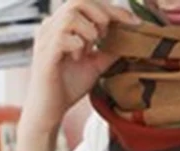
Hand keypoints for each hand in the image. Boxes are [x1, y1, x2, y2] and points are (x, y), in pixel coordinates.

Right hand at [20, 0, 137, 135]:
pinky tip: (77, 58)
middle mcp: (51, 25)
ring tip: (88, 51)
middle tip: (105, 37)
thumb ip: (108, 51)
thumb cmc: (68, 86)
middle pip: (79, 1)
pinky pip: (64, 37)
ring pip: (72, 16)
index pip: (88, 3)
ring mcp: (46, 38)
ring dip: (89, 32)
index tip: (134, 21)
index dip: (113, 9)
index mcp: (62, 24)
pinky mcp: (45, 53)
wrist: (50, 110)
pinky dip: (78, 46)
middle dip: (101, 15)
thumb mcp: (94, 65)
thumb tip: (129, 40)